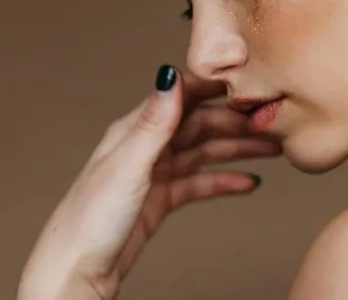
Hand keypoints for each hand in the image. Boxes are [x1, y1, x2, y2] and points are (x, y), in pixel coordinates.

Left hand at [17, 65, 279, 299]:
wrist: (76, 272)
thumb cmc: (90, 220)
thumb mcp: (127, 164)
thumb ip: (153, 121)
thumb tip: (170, 75)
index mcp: (134, 129)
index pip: (182, 96)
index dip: (216, 88)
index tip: (250, 84)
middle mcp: (145, 147)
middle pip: (199, 124)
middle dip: (236, 122)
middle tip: (271, 123)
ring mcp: (153, 174)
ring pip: (204, 152)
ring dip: (237, 149)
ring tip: (271, 150)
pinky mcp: (159, 200)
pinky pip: (199, 183)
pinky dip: (224, 181)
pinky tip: (247, 183)